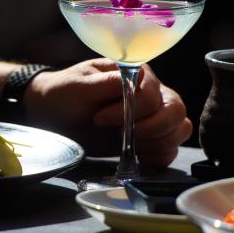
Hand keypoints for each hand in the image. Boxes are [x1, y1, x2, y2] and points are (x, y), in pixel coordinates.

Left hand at [24, 58, 192, 167]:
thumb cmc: (65, 94)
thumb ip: (107, 83)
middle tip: (120, 136)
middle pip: (176, 112)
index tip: (100, 119)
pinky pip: (170, 150)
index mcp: (137, 75)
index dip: (130, 111)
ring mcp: (153, 117)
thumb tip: (137, 77)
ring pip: (179, 130)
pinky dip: (157, 157)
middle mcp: (152, 94)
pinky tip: (135, 156)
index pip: (152, 95)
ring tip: (125, 145)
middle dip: (151, 129)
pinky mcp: (149, 139)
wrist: (54, 116)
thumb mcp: (79, 86)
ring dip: (156, 144)